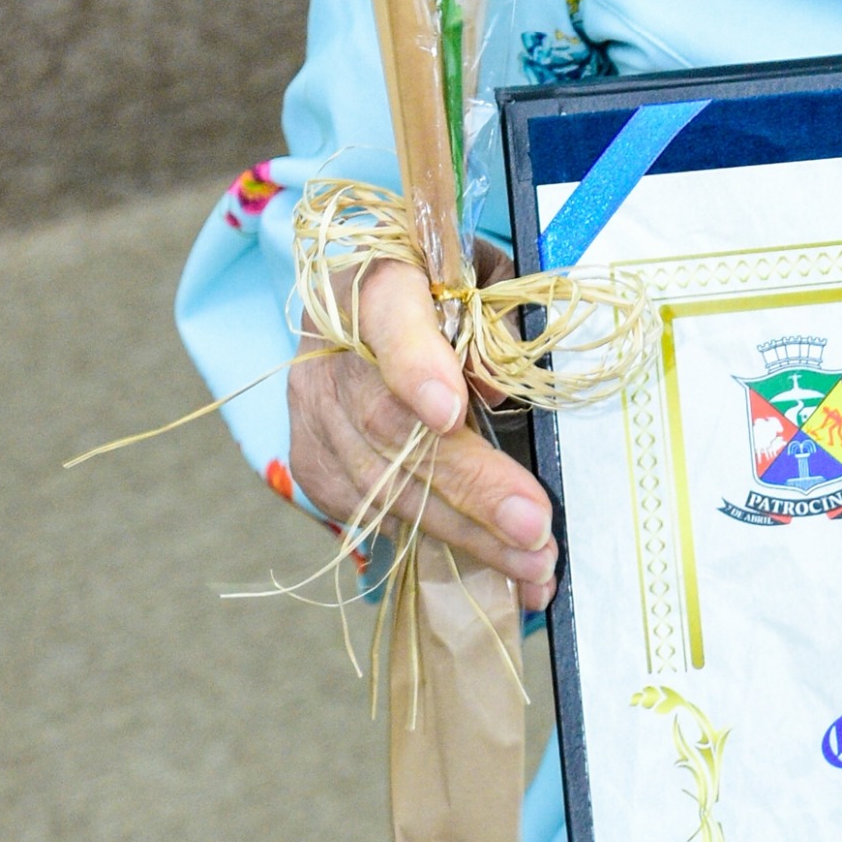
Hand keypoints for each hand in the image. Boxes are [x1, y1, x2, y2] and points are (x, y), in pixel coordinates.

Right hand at [287, 248, 558, 606]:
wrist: (357, 296)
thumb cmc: (440, 281)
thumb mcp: (484, 276)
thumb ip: (498, 320)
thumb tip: (500, 391)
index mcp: (377, 281)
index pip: (389, 319)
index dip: (416, 367)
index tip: (452, 414)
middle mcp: (330, 350)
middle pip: (390, 425)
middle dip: (470, 485)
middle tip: (533, 529)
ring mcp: (311, 408)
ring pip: (379, 482)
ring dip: (461, 533)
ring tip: (531, 566)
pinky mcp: (308, 456)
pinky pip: (362, 510)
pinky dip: (423, 537)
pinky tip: (479, 561)